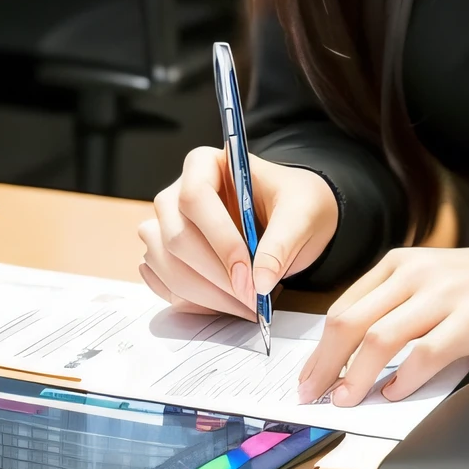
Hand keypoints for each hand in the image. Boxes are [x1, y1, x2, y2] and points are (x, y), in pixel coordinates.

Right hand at [138, 148, 338, 320]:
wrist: (294, 219)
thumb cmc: (295, 204)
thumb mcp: (303, 214)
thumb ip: (282, 243)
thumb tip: (260, 282)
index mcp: (206, 165)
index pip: (195, 198)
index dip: (220, 238)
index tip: (248, 272)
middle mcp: (176, 194)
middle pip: (176, 237)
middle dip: (216, 275)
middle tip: (253, 298)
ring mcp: (166, 227)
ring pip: (166, 265)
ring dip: (206, 294)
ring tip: (247, 304)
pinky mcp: (166, 257)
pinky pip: (165, 284)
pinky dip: (196, 301)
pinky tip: (228, 303)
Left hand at [296, 237, 468, 405]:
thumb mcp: (431, 279)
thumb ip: (394, 304)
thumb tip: (351, 353)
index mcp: (399, 265)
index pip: (343, 307)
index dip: (319, 348)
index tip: (308, 376)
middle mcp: (415, 276)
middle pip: (351, 323)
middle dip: (325, 365)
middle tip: (312, 394)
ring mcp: (443, 297)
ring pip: (379, 340)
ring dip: (355, 376)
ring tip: (344, 399)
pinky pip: (425, 355)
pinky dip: (404, 379)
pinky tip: (395, 393)